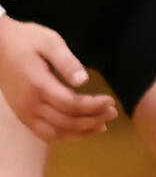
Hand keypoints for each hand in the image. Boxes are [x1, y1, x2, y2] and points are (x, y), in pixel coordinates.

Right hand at [0, 20, 115, 141]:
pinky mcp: (22, 115)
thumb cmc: (26, 40)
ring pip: (56, 133)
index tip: (110, 100)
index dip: (94, 106)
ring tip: (102, 126)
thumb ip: (67, 61)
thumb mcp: (49, 41)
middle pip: (67, 122)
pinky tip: (79, 130)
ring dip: (81, 133)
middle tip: (112, 113)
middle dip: (93, 120)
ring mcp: (24, 112)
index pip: (72, 105)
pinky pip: (44, 134)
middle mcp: (30, 104)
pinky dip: (64, 136)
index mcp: (38, 85)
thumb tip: (84, 80)